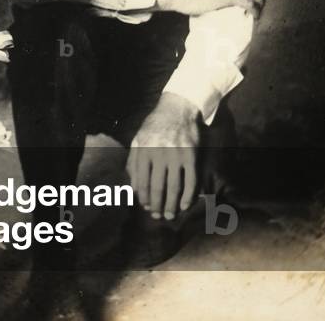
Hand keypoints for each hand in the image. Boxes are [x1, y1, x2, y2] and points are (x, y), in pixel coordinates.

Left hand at [126, 92, 199, 220]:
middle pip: (157, 187)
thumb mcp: (139, 138)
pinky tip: (186, 205)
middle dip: (156, 205)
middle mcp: (159, 153)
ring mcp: (177, 155)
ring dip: (172, 205)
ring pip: (174, 187)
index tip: (145, 206)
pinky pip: (191, 181)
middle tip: (156, 216)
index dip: (143, 197)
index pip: (142, 181)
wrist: (178, 107)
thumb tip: (133, 187)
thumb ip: (134, 161)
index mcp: (144, 149)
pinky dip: (189, 196)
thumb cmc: (155, 125)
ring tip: (170, 215)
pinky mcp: (191, 156)